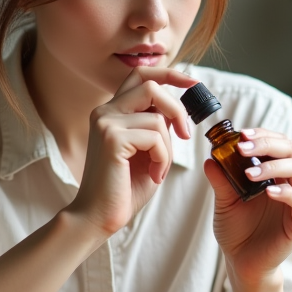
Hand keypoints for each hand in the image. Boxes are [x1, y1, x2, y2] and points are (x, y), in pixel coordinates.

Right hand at [66, 67, 195, 236]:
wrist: (98, 217)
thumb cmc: (124, 188)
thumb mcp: (147, 151)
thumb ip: (156, 127)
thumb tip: (177, 111)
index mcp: (111, 112)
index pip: (140, 76)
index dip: (169, 74)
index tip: (193, 83)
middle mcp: (105, 112)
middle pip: (151, 86)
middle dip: (177, 108)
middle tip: (186, 134)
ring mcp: (106, 123)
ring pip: (157, 118)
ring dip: (168, 148)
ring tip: (159, 170)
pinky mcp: (112, 138)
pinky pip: (155, 137)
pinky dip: (163, 158)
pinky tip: (153, 175)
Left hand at [203, 128, 291, 285]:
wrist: (241, 262)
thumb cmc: (236, 230)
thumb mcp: (224, 201)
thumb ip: (221, 180)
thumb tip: (210, 158)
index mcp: (275, 174)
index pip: (278, 144)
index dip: (263, 135)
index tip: (241, 134)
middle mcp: (290, 183)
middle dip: (268, 144)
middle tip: (243, 146)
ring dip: (275, 166)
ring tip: (249, 173)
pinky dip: (288, 193)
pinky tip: (269, 192)